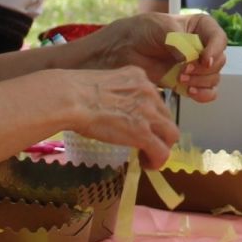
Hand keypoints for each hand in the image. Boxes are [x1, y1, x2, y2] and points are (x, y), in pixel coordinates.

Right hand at [56, 67, 178, 166]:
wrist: (71, 98)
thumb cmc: (74, 91)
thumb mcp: (104, 83)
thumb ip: (116, 93)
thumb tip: (112, 107)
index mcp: (138, 76)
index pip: (155, 98)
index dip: (151, 116)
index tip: (142, 125)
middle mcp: (149, 91)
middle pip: (166, 116)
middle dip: (159, 131)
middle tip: (147, 143)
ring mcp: (149, 112)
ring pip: (170, 134)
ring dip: (162, 147)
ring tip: (147, 157)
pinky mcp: (143, 133)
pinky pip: (161, 151)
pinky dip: (157, 161)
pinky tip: (147, 165)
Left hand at [81, 12, 227, 100]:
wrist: (120, 51)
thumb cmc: (138, 32)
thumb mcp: (158, 28)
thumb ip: (177, 40)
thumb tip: (190, 57)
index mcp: (198, 28)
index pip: (218, 37)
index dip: (215, 49)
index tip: (204, 59)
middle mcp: (200, 47)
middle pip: (218, 61)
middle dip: (204, 69)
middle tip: (185, 71)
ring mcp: (194, 66)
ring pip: (213, 77)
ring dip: (203, 82)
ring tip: (183, 81)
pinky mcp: (186, 83)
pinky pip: (206, 92)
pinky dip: (203, 94)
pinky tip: (191, 92)